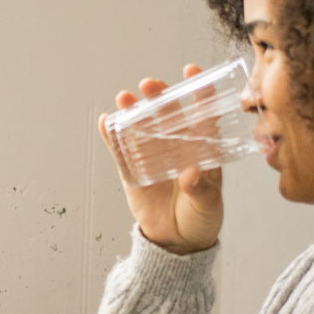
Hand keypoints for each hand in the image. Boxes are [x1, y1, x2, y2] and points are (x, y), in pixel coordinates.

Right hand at [99, 64, 223, 253]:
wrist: (177, 242)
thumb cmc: (200, 218)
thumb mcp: (207, 205)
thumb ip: (200, 189)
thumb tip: (190, 173)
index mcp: (201, 148)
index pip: (201, 114)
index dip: (198, 92)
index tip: (192, 71)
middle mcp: (176, 146)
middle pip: (166, 114)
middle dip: (158, 96)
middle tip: (150, 85)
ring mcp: (152, 156)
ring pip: (141, 126)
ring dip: (132, 110)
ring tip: (125, 98)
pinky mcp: (132, 170)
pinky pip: (120, 150)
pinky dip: (112, 135)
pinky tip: (106, 120)